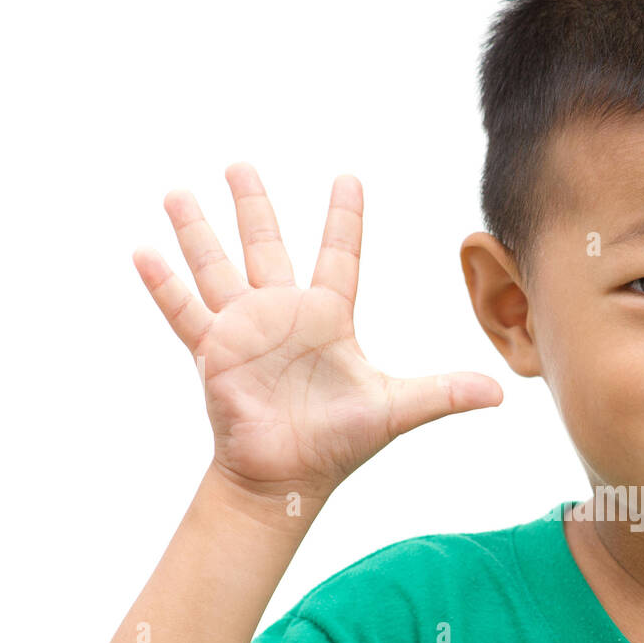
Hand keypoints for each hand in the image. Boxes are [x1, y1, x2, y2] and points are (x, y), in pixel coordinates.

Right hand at [132, 163, 502, 500]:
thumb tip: (500, 394)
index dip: (345, 218)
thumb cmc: (339, 443)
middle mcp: (284, 315)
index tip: (349, 177)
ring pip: (217, 269)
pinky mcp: (214, 353)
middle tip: (239, 164)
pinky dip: (164, 284)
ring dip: (198, 232)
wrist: (288, 478)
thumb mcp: (396, 410)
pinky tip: (143, 250)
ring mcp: (244, 331)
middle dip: (253, 206)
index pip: (340, 256)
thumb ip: (444, 394)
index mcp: (329, 319)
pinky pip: (184, 311)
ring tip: (177, 192)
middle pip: (266, 247)